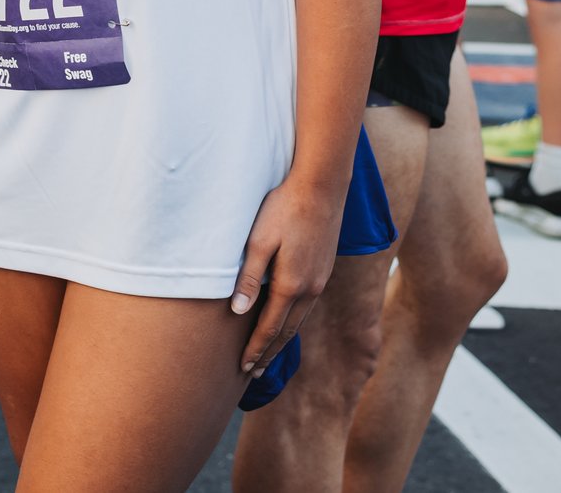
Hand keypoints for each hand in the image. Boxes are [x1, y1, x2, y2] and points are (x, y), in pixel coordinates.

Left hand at [231, 172, 341, 375]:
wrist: (321, 188)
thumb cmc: (283, 209)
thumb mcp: (258, 241)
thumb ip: (248, 278)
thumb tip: (237, 312)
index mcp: (291, 285)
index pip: (270, 328)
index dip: (256, 349)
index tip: (244, 368)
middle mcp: (309, 290)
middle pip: (286, 331)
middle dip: (269, 353)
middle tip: (253, 373)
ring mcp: (320, 281)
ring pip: (299, 321)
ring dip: (282, 340)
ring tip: (267, 355)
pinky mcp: (324, 271)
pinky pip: (307, 307)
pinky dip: (294, 322)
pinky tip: (286, 323)